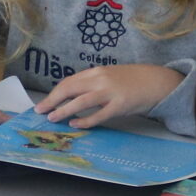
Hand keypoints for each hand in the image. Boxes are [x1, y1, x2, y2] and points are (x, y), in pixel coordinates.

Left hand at [37, 63, 181, 126]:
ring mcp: (110, 92)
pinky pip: (98, 115)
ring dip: (63, 110)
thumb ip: (91, 84)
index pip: (69, 82)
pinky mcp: (120, 105)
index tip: (44, 103)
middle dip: (52, 100)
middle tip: (40, 111)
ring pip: (81, 101)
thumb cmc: (131, 81)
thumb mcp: (108, 77)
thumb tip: (70, 96)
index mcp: (96, 72)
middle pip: (70, 88)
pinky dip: (85, 120)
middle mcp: (100, 79)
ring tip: (52, 118)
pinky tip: (74, 124)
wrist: (155, 82)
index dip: (54, 93)